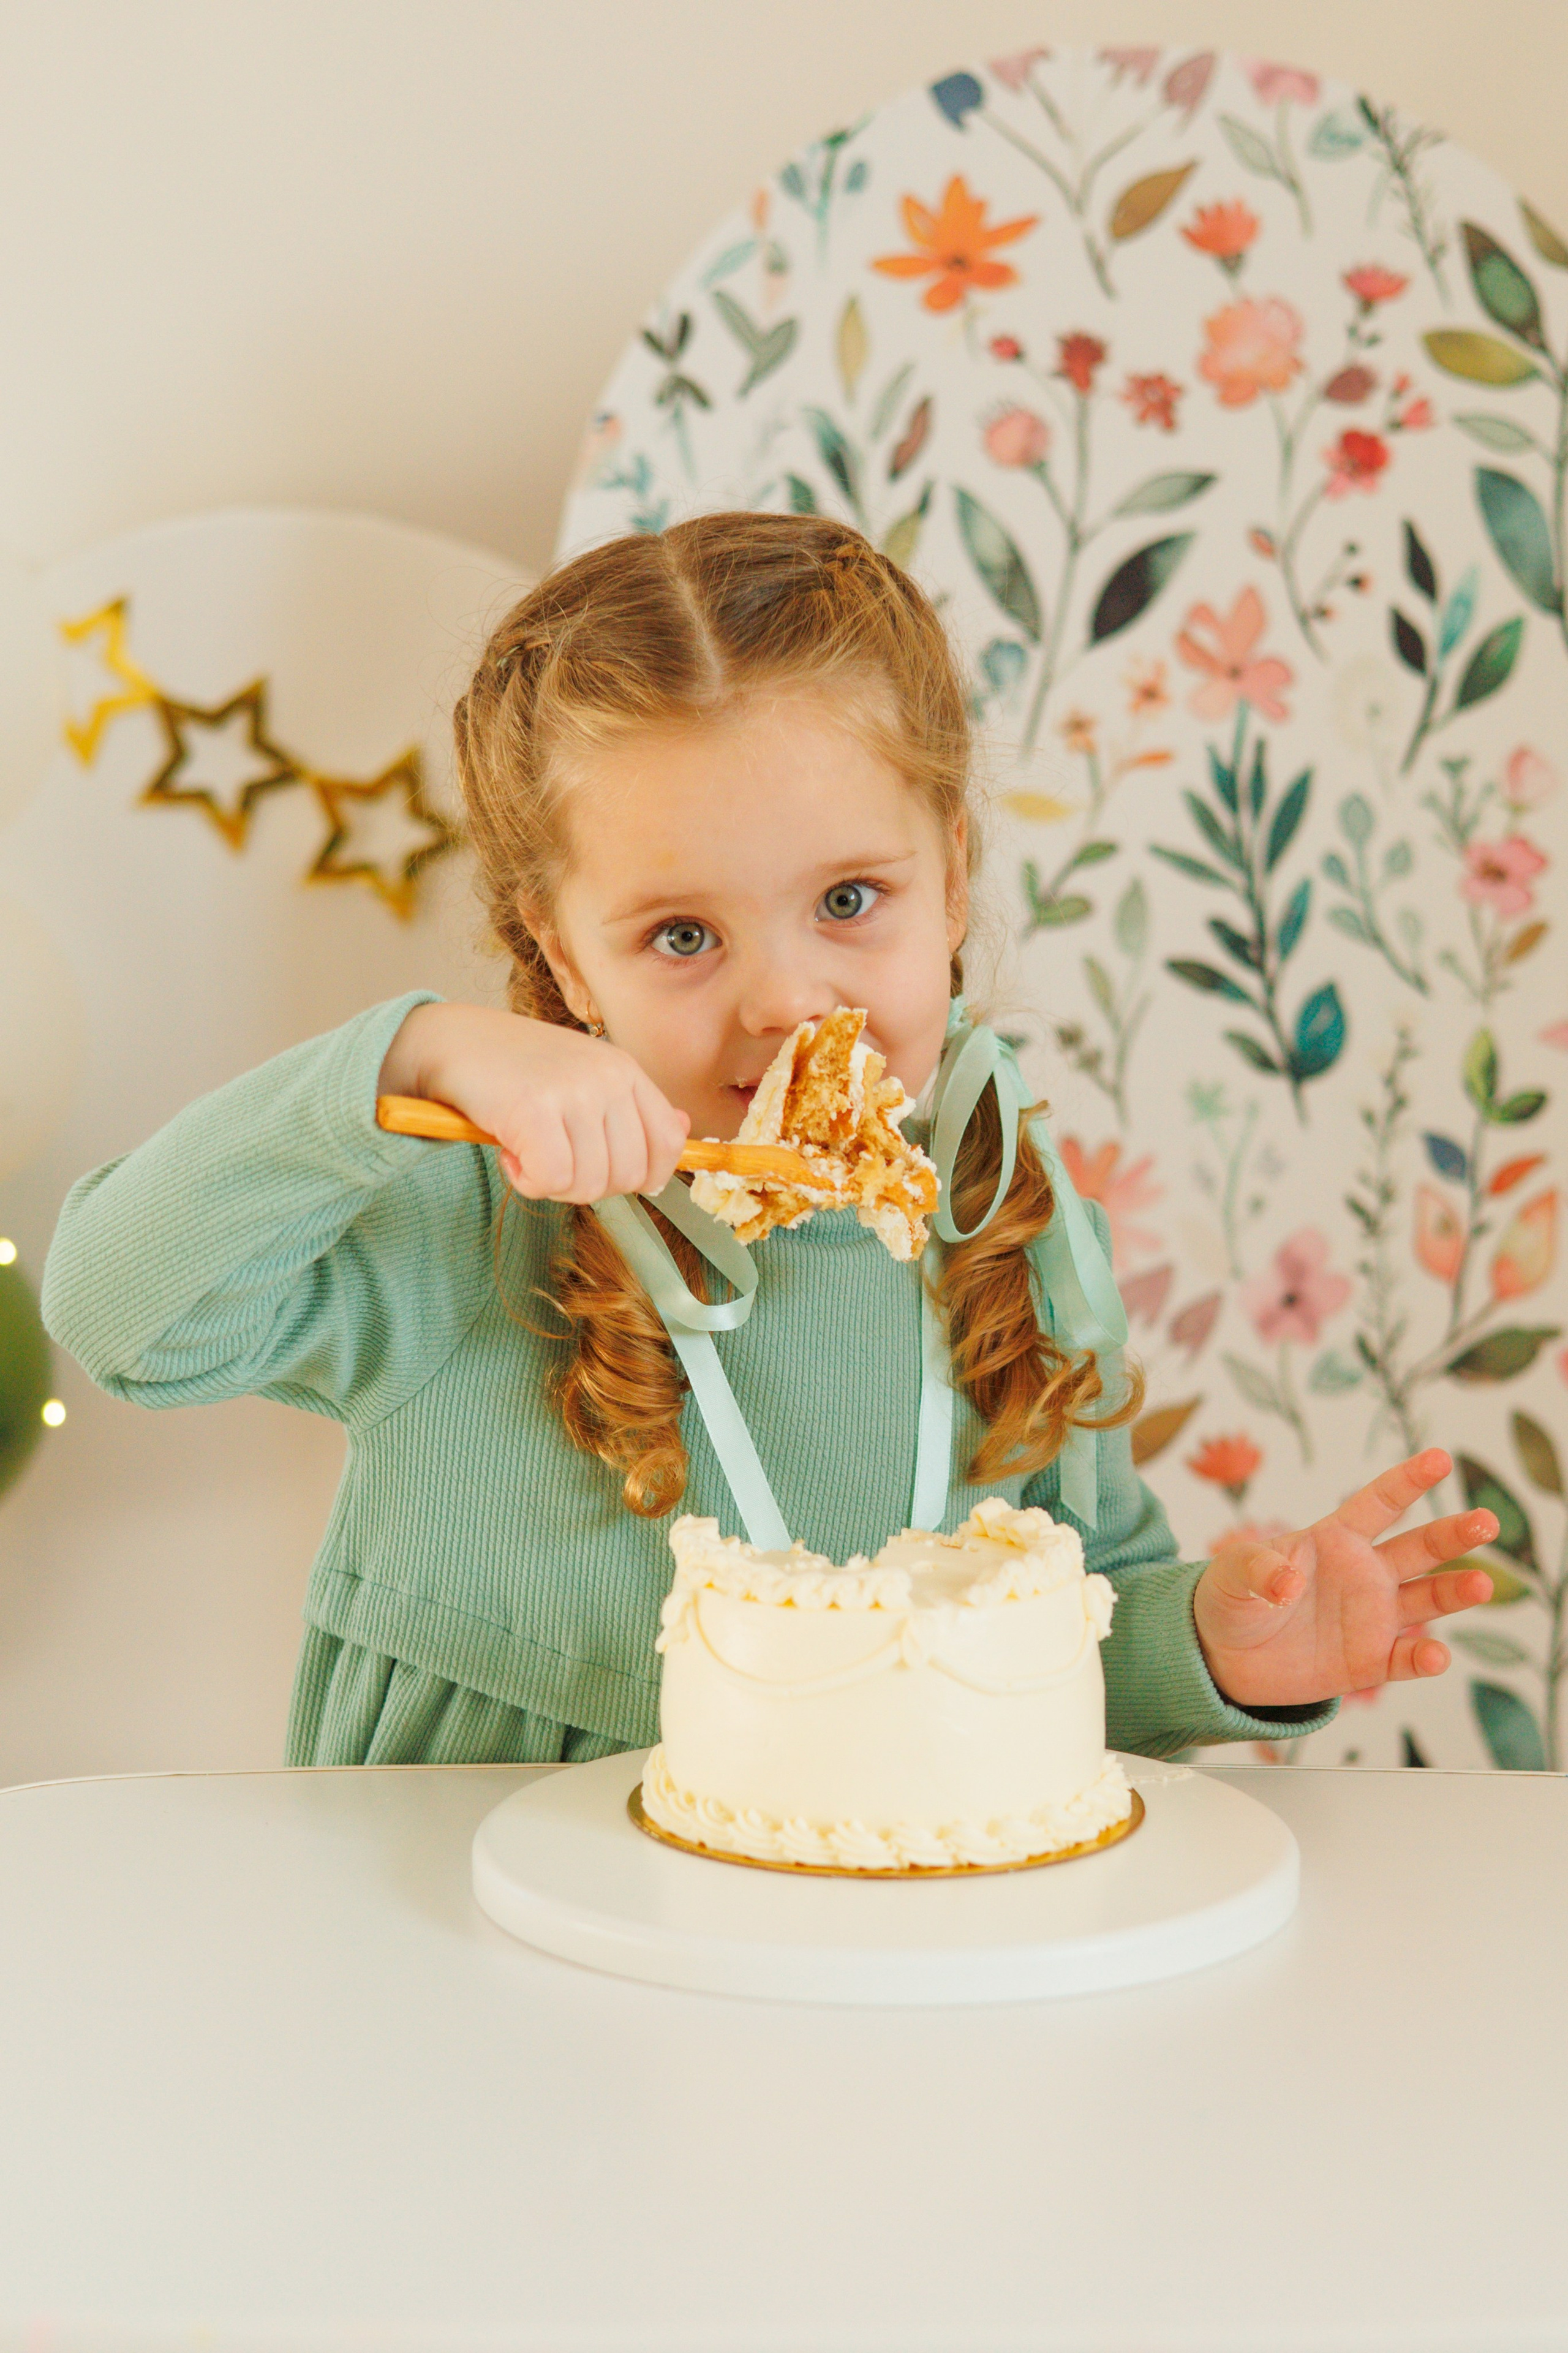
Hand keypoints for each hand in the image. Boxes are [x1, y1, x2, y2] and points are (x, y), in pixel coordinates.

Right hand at [377, 1003, 688, 1202]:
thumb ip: (630, 1107)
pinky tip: (511, 1155)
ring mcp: (574, 1092)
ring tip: (528, 1152)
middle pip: (629, 1175)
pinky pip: (553, 1180)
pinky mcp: (534, 1110)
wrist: (452, 1042)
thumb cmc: (516, 1068)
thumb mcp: (583, 1078)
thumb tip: (681, 1131)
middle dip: (590, 1184)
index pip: (669, 1142)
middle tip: (553, 1162)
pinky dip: (528, 1181)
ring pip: (591, 1184)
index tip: (605, 1172)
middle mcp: (608, 1077)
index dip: (644, 1175)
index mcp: (625, 1070)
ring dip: (554, 1184)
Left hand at [1193, 1448, 1497, 1710]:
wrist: (1223, 1656)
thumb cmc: (1231, 1598)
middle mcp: (1365, 1573)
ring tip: (1482, 1585)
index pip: (1379, 1503)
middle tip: (1486, 1521)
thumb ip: (1258, 1569)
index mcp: (1335, 1539)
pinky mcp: (1368, 1661)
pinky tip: (1435, 1657)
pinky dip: (1423, 1659)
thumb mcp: (1232, 1574)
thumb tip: (1288, 1585)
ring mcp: (1372, 1617)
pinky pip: (1404, 1659)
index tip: (1440, 1458)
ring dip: (1454, 1592)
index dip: (1408, 1480)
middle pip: (1419, 1547)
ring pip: (1426, 1599)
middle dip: (1454, 1534)